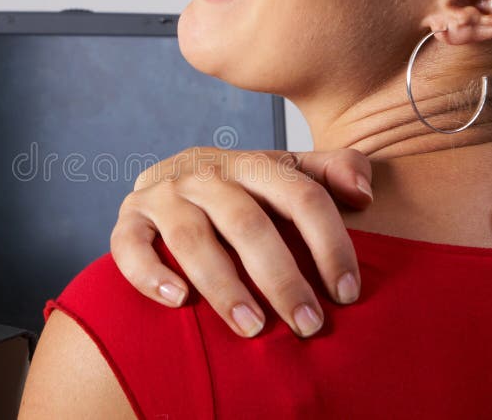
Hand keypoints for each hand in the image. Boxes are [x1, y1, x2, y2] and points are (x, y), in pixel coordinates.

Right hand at [110, 147, 372, 338]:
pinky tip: (178, 301)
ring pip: (191, 239)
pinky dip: (151, 274)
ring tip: (253, 328)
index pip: (300, 195)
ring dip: (224, 286)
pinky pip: (131, 246)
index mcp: (252, 163)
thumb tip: (363, 194)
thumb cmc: (242, 188)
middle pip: (246, 223)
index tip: (346, 293)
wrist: (173, 177)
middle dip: (281, 278)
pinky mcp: (128, 219)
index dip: (329, 243)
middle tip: (308, 325)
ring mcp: (163, 194)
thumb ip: (329, 172)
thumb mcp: (285, 172)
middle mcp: (206, 173)